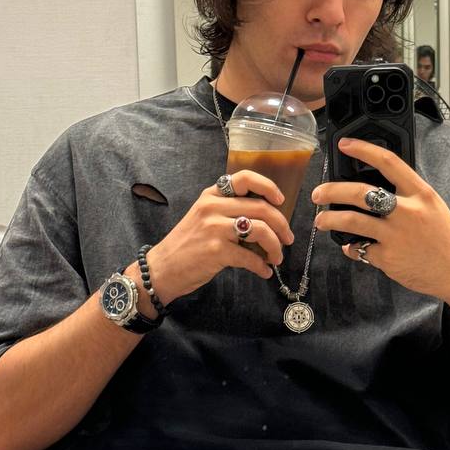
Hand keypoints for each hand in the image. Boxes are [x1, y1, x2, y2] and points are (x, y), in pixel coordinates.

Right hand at [143, 171, 294, 304]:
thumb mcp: (204, 217)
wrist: (162, 268)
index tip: (280, 200)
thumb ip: (229, 211)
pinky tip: (264, 271)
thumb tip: (266, 219)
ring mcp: (214, 228)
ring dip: (275, 246)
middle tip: (288, 238)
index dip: (268, 186)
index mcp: (212, 195)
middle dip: (282, 225)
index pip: (245, 178)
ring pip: (261, 230)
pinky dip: (262, 266)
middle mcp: (213, 207)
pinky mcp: (216, 250)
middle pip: (261, 208)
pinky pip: (250, 257)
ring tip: (276, 257)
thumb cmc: (186, 244)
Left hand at [311, 138, 449, 300]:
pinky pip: (360, 249)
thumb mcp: (431, 206)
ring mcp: (395, 235)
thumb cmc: (444, 238)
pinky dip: (352, 248)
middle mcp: (406, 211)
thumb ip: (406, 194)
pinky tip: (351, 247)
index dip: (363, 150)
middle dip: (332, 190)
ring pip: (351, 221)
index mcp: (419, 193)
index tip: (344, 145)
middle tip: (319, 193)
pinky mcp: (387, 257)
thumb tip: (373, 189)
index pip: (388, 163)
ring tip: (320, 221)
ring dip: (330, 220)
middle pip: (360, 193)